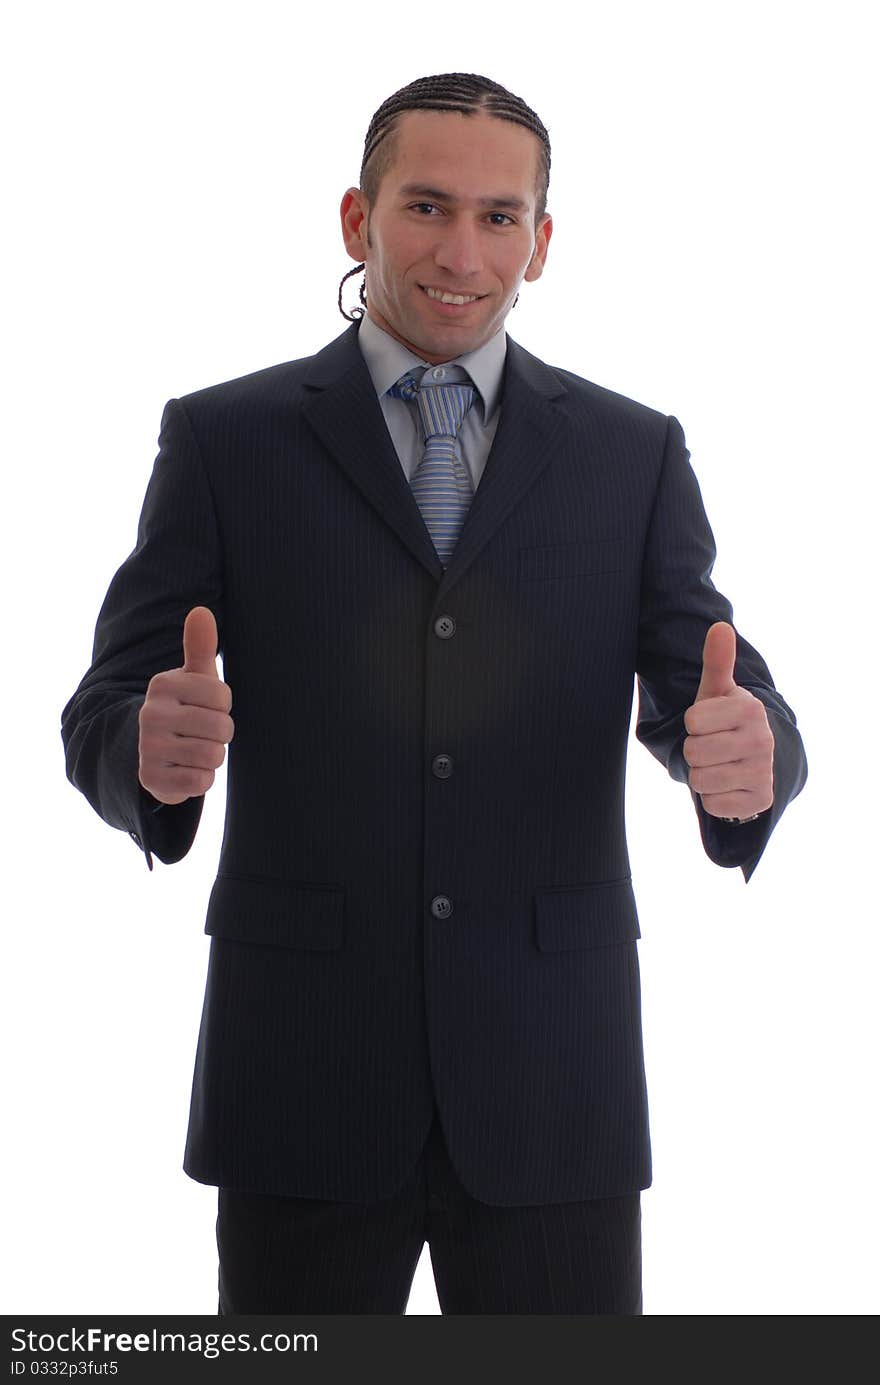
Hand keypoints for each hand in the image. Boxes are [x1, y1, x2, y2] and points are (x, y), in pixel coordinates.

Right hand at [138, 606, 233, 804]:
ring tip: (195, 749)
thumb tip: (201, 611)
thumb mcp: (192, 678)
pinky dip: (201, 779)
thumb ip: (199, 646)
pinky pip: (200, 783)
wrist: (150, 752)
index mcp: (162, 685)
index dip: (223, 705)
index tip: (206, 706)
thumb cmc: (185, 707)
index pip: (222, 695)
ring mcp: (148, 748)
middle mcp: (151, 714)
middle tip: (203, 732)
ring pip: (213, 756)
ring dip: (212, 757)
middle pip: (222, 727)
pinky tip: (186, 769)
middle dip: (221, 734)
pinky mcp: (151, 779)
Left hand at [683, 621, 773, 819]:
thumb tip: (720, 627)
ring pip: (701, 780)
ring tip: (719, 765)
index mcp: (751, 709)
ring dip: (702, 775)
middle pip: (694, 752)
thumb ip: (716, 662)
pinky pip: (713, 804)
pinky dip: (713, 798)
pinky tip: (728, 786)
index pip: (692, 722)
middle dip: (695, 751)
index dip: (693, 724)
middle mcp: (762, 740)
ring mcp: (764, 772)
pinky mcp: (760, 801)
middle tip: (712, 746)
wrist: (752, 759)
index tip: (709, 723)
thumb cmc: (725, 720)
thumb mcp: (717, 692)